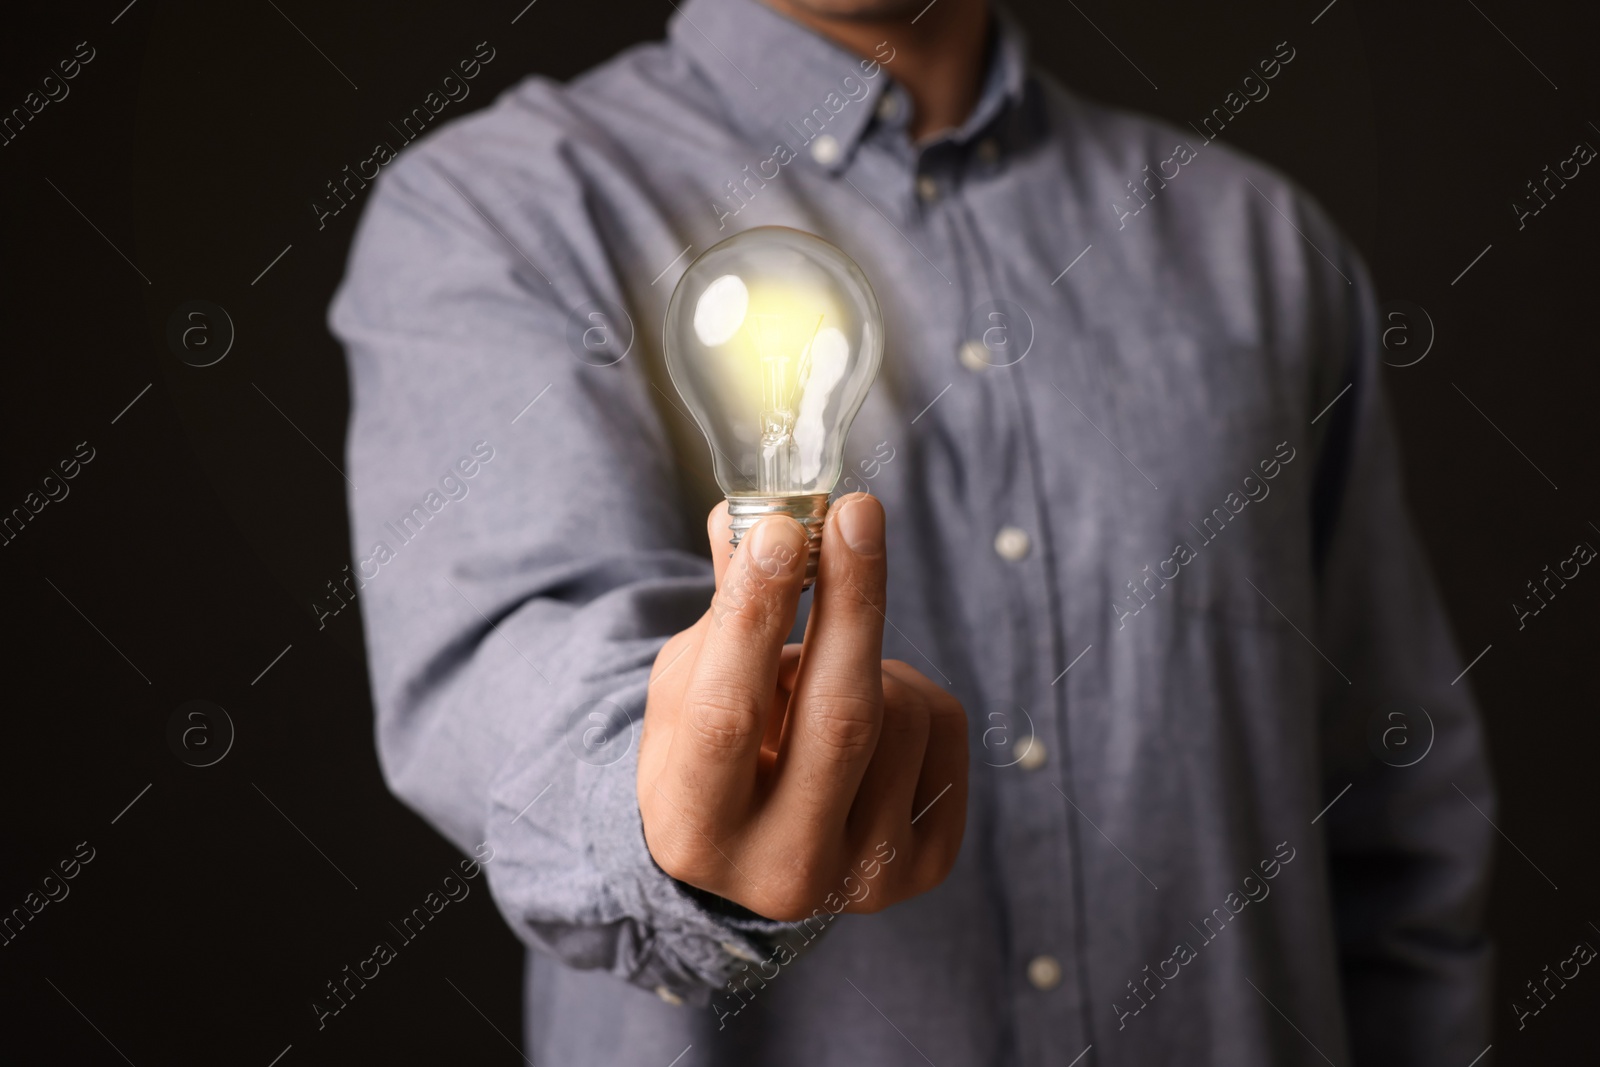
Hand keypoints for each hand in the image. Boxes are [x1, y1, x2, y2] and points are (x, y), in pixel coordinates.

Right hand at [636, 494, 967, 920]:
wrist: (756, 850)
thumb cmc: (712, 749)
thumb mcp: (688, 685)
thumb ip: (724, 608)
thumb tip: (754, 515)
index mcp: (694, 831)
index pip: (727, 716)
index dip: (756, 617)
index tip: (783, 530)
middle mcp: (780, 870)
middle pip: (839, 719)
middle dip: (851, 601)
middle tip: (856, 516)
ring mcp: (862, 877)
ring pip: (900, 713)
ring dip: (869, 656)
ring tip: (822, 675)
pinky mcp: (927, 862)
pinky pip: (946, 729)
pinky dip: (910, 691)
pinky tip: (870, 714)